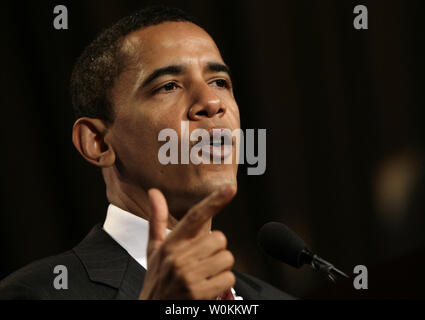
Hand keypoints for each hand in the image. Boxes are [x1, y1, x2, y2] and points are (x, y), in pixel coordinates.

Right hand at [138, 185, 236, 299]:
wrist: (153, 311)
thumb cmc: (157, 279)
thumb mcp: (154, 249)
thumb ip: (158, 220)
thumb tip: (154, 193)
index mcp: (170, 244)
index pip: (195, 217)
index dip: (214, 201)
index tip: (230, 189)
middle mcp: (178, 258)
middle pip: (219, 239)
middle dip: (216, 250)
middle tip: (201, 261)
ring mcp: (188, 276)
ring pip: (226, 258)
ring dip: (221, 268)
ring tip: (204, 274)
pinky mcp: (199, 293)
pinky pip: (228, 278)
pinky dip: (223, 283)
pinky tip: (208, 287)